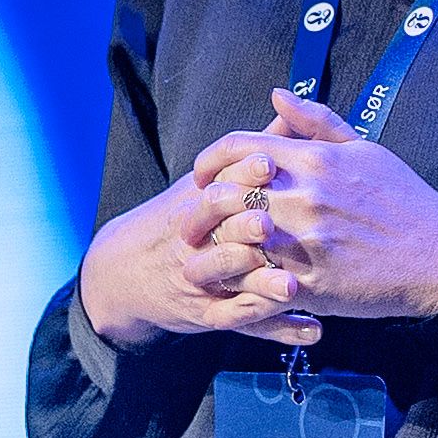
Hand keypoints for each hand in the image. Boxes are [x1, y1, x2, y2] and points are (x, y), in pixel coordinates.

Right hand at [79, 138, 323, 351]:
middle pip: (220, 230)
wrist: (125, 272)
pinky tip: (312, 328)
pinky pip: (242, 323)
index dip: (242, 172)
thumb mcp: (204, 183)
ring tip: (293, 286)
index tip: (268, 162)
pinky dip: (277, 327)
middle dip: (245, 228)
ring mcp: (201, 279)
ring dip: (261, 283)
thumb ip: (249, 152)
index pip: (219, 183)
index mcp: (199, 202)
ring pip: (230, 280)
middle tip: (271, 225)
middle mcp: (196, 240)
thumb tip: (289, 108)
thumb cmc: (182, 220)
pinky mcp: (209, 315)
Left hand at [200, 92, 437, 324]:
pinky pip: (257, 282)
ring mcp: (304, 243)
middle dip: (203, 206)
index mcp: (313, 161)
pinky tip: (240, 278)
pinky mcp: (310, 284)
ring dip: (218, 245)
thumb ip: (316, 122)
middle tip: (199, 218)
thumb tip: (277, 95)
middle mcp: (304, 198)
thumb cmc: (402, 199)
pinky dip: (242, 279)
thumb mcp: (363, 148)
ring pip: (233, 240)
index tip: (202, 176)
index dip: (208, 160)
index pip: (235, 148)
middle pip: (224, 195)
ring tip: (215, 249)